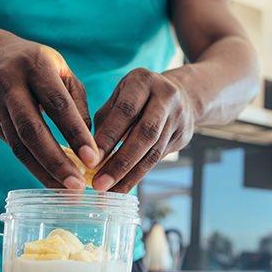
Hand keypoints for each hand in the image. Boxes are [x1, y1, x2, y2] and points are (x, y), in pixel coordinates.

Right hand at [0, 35, 99, 188]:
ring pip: (19, 144)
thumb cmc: (37, 65)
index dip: (75, 133)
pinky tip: (51, 180)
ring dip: (44, 171)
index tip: (93, 158)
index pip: (57, 104)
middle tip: (77, 186)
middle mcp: (11, 85)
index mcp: (36, 66)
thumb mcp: (61, 72)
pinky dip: (33, 166)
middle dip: (56, 161)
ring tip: (66, 191)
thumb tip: (90, 144)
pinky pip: (13, 148)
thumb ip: (76, 104)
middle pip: (32, 130)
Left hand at [90, 68, 196, 192]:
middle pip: (144, 133)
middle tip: (99, 183)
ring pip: (154, 151)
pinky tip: (123, 185)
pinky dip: (139, 174)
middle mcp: (166, 96)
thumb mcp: (119, 98)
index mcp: (143, 81)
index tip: (90, 160)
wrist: (181, 94)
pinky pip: (159, 158)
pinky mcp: (184, 135)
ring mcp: (179, 117)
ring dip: (130, 174)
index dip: (108, 137)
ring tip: (109, 191)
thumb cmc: (137, 98)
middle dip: (120, 162)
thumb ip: (104, 122)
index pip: (125, 111)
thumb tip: (87, 154)